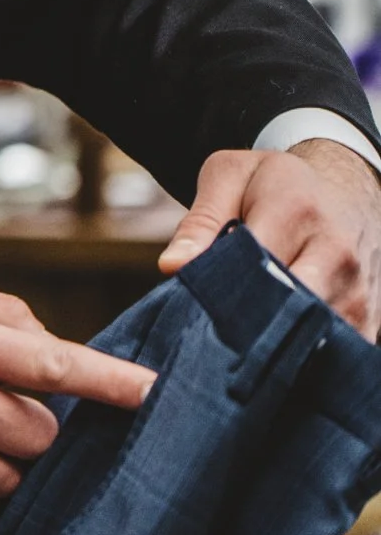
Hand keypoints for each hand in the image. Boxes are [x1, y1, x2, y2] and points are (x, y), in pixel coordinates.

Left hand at [161, 142, 380, 336]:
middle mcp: (336, 253)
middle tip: (210, 338)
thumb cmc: (276, 184)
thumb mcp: (229, 176)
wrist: (348, 187)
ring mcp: (358, 289)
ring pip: (310, 336)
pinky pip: (336, 350)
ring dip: (273, 345)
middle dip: (244, 326)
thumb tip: (173, 266)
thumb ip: (200, 219)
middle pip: (284, 308)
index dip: (218, 292)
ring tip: (239, 343)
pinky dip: (304, 357)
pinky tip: (273, 350)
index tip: (190, 308)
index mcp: (296, 210)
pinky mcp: (371, 318)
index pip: (251, 266)